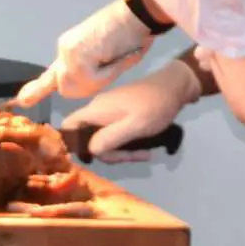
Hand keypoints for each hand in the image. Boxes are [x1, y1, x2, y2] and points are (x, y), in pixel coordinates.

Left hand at [15, 0, 153, 105]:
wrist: (135, 14)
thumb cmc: (131, 34)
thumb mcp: (110, 59)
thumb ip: (94, 74)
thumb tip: (85, 86)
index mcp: (70, 50)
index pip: (50, 75)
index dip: (36, 90)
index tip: (22, 100)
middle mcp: (64, 49)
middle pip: (68, 90)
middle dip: (88, 87)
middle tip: (108, 65)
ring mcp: (68, 52)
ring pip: (79, 87)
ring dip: (99, 79)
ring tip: (112, 56)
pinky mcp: (75, 55)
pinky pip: (92, 79)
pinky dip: (107, 72)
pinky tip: (112, 54)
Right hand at [61, 62, 201, 159]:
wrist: (175, 87)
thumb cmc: (155, 106)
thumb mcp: (135, 126)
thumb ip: (110, 138)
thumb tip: (90, 150)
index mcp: (96, 111)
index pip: (69, 126)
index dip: (73, 143)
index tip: (93, 158)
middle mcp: (98, 110)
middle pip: (89, 137)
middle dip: (108, 152)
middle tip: (132, 157)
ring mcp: (109, 111)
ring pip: (104, 137)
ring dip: (121, 150)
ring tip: (144, 153)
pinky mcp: (120, 113)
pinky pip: (115, 132)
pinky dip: (127, 142)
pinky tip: (144, 148)